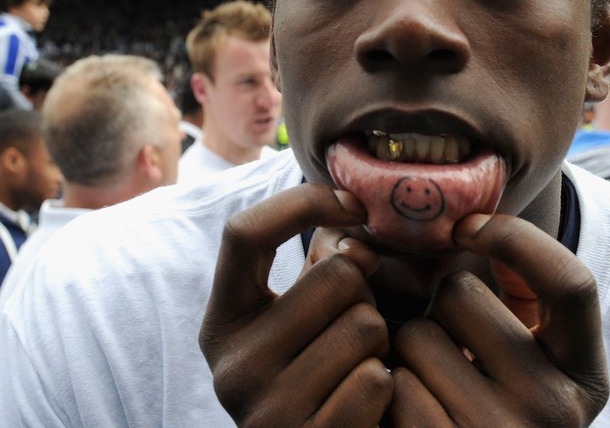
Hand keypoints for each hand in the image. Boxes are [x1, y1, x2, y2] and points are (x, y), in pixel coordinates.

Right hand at [200, 184, 391, 426]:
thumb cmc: (319, 381)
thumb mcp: (302, 322)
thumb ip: (323, 270)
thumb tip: (358, 241)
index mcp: (221, 324)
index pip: (244, 232)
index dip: (303, 203)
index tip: (354, 205)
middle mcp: (232, 367)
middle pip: (336, 276)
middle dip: (366, 296)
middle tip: (355, 332)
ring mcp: (265, 410)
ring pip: (366, 325)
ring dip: (382, 344)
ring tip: (358, 369)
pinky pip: (377, 378)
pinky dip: (388, 387)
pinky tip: (366, 406)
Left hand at [384, 214, 608, 425]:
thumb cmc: (495, 414)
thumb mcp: (533, 367)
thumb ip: (518, 299)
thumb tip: (467, 227)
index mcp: (586, 379)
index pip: (571, 283)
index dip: (515, 238)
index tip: (468, 226)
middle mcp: (555, 412)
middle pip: (463, 296)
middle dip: (437, 304)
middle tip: (444, 341)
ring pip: (416, 336)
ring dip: (405, 348)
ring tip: (427, 382)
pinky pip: (392, 386)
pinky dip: (386, 389)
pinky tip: (404, 412)